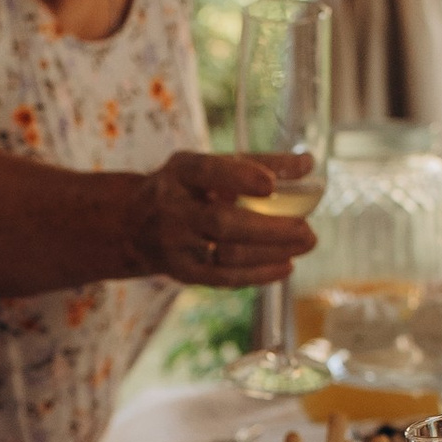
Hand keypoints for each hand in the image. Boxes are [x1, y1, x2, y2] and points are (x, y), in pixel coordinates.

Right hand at [138, 148, 322, 289]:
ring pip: (227, 255)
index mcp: (179, 173)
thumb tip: (308, 163)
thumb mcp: (209, 166)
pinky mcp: (183, 273)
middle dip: (269, 229)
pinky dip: (259, 274)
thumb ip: (257, 163)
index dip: (240, 177)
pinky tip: (286, 266)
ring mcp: (176, 245)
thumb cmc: (186, 189)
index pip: (207, 171)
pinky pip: (224, 278)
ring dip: (272, 253)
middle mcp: (172, 209)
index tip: (271, 185)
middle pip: (221, 222)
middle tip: (307, 230)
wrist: (133, 225)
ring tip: (305, 244)